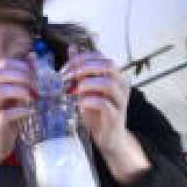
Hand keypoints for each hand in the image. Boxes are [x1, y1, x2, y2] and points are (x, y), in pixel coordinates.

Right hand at [0, 58, 36, 180]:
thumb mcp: (14, 99)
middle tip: (36, 84)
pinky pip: (5, 115)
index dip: (19, 65)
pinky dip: (21, 111)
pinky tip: (31, 112)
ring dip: (19, 91)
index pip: (0, 65)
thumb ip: (21, 84)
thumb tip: (35, 64)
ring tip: (33, 97)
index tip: (34, 73)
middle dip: (20, 75)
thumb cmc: (6, 121)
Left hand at [63, 48, 150, 182]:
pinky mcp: (116, 115)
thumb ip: (81, 70)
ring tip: (73, 90)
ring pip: (108, 83)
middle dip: (84, 68)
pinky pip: (104, 104)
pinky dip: (89, 101)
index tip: (64, 68)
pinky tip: (79, 104)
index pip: (101, 57)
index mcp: (114, 75)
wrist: (108, 137)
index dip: (81, 59)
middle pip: (107, 65)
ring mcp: (120, 100)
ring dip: (87, 84)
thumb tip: (72, 48)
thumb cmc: (96, 113)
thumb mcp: (86, 88)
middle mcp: (121, 85)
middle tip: (66, 77)